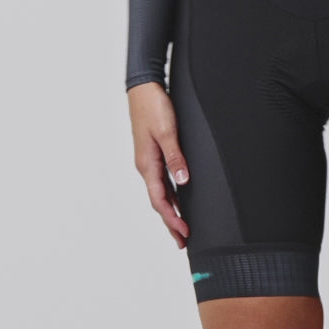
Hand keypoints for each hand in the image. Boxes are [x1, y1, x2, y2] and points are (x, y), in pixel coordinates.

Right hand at [127, 82, 190, 247]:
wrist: (143, 87)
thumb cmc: (154, 106)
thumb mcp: (168, 131)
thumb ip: (175, 156)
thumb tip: (183, 181)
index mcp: (147, 164)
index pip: (160, 200)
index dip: (172, 219)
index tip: (185, 233)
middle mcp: (145, 166)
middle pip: (159, 202)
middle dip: (171, 222)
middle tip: (183, 241)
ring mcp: (148, 160)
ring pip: (160, 193)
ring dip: (170, 210)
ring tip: (181, 227)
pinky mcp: (152, 153)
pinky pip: (161, 181)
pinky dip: (169, 195)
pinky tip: (177, 199)